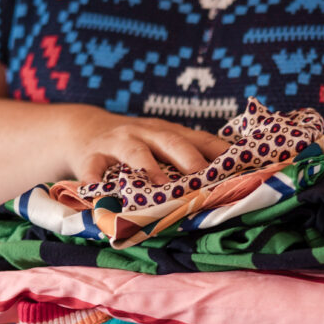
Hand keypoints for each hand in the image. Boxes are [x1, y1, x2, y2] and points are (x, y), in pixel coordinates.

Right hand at [64, 106, 230, 184]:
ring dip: (149, 166)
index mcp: (168, 132)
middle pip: (171, 141)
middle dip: (189, 158)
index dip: (219, 150)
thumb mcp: (159, 144)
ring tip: (160, 185)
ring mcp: (118, 142)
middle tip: (205, 177)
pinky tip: (98, 193)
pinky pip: (93, 167)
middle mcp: (146, 132)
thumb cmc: (133, 144)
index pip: (199, 138)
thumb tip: (225, 183)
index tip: (241, 165)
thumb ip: (184, 159)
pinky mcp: (91, 154)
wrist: (83, 130)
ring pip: (135, 150)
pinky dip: (94, 179)